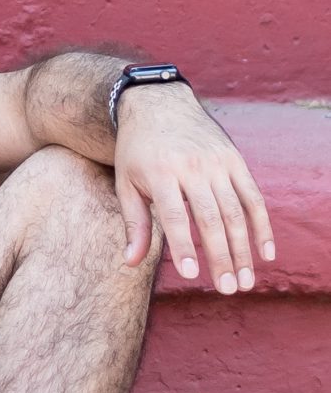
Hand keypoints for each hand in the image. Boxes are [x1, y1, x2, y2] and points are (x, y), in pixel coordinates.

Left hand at [114, 86, 274, 291]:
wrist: (158, 103)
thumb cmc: (137, 150)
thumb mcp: (126, 182)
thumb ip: (133, 223)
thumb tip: (130, 262)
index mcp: (160, 172)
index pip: (174, 215)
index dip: (183, 246)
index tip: (191, 275)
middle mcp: (191, 166)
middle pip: (210, 218)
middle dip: (221, 257)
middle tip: (227, 289)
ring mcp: (217, 162)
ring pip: (236, 212)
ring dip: (243, 249)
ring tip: (245, 281)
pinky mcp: (235, 159)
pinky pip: (253, 196)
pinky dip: (262, 225)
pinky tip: (266, 253)